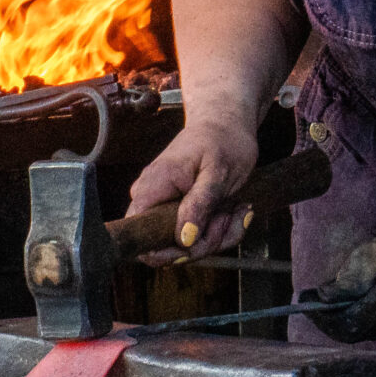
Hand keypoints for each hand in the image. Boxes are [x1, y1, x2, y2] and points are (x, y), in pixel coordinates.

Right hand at [124, 116, 259, 262]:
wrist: (226, 125)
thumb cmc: (222, 141)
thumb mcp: (217, 172)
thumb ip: (200, 204)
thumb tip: (184, 239)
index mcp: (153, 187)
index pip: (140, 235)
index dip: (167, 251)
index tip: (199, 240)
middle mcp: (151, 200)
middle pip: (166, 248)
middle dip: (204, 241)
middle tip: (227, 215)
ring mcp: (164, 208)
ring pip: (186, 246)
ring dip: (218, 234)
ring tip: (235, 208)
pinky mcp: (178, 213)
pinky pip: (197, 238)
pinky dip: (221, 230)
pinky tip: (235, 211)